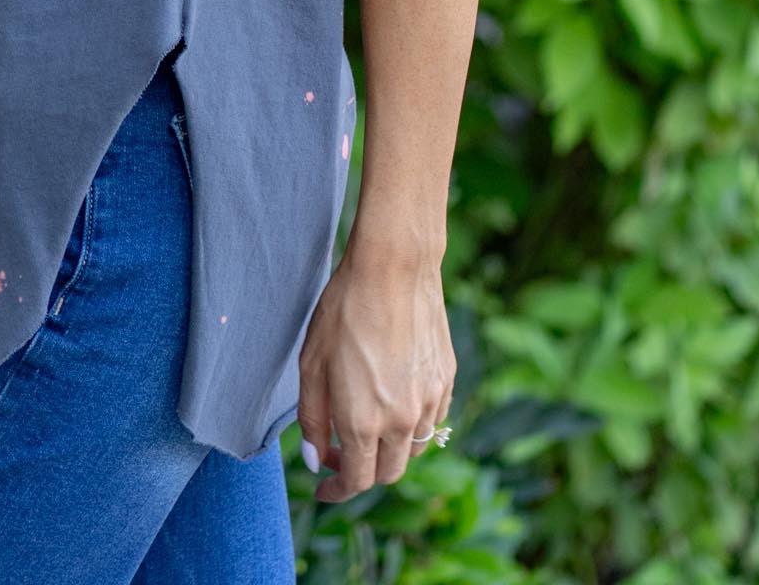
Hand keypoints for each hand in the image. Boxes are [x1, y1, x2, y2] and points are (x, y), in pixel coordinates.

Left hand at [296, 243, 454, 501]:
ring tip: (367, 422)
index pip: (356, 481)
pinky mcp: (446, 380)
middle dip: (362, 472)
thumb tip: (316, 459)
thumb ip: (312, 418)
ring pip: (413, 449)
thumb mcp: (312, 364)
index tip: (324, 488)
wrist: (394, 267)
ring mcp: (429, 401)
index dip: (337, 491)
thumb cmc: (345, 309)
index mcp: (364, 422)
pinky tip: (394, 397)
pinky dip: (413, 423)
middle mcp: (402, 421)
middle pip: (387, 473)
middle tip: (340, 452)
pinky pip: (431, 418)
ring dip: (389, 449)